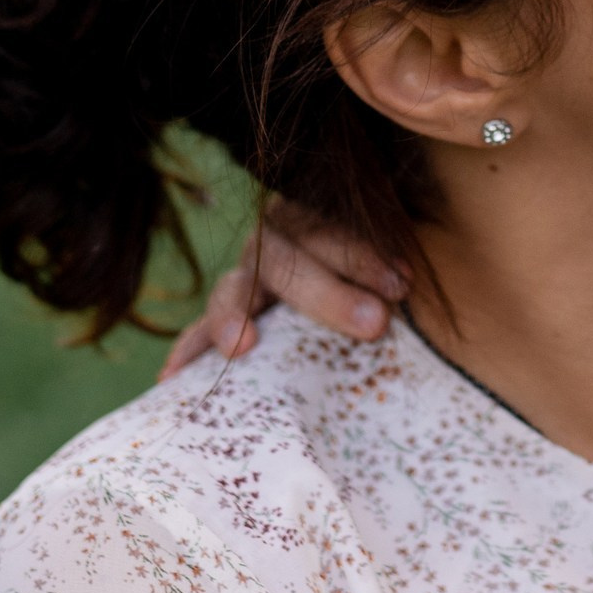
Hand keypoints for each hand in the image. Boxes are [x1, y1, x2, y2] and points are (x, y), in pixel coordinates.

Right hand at [159, 199, 408, 379]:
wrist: (351, 262)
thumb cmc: (380, 260)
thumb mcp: (394, 239)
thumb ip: (401, 252)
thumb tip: (422, 269)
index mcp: (315, 215)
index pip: (334, 229)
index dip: (364, 254)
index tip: (402, 283)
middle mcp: (275, 242)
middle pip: (288, 260)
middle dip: (329, 292)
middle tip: (375, 322)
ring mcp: (247, 278)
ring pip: (236, 290)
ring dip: (236, 317)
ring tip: (240, 345)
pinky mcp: (230, 315)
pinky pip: (201, 331)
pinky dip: (189, 350)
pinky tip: (170, 378)